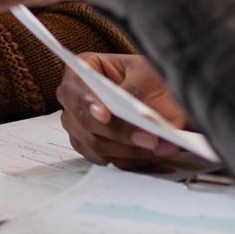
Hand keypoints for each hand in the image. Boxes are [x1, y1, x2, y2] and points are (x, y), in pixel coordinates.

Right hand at [59, 53, 187, 168]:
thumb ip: (134, 88)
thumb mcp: (145, 72)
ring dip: (130, 150)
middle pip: (84, 123)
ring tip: (159, 145)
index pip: (73, 90)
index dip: (87, 103)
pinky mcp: (95, 151)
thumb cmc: (147, 76)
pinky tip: (155, 153)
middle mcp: (74, 103)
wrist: (161, 94)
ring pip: (97, 147)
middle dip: (118, 132)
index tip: (105, 115)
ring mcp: (81, 129)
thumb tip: (131, 111)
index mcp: (78, 73)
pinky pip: (110, 161)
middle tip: (149, 137)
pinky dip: (134, 160)